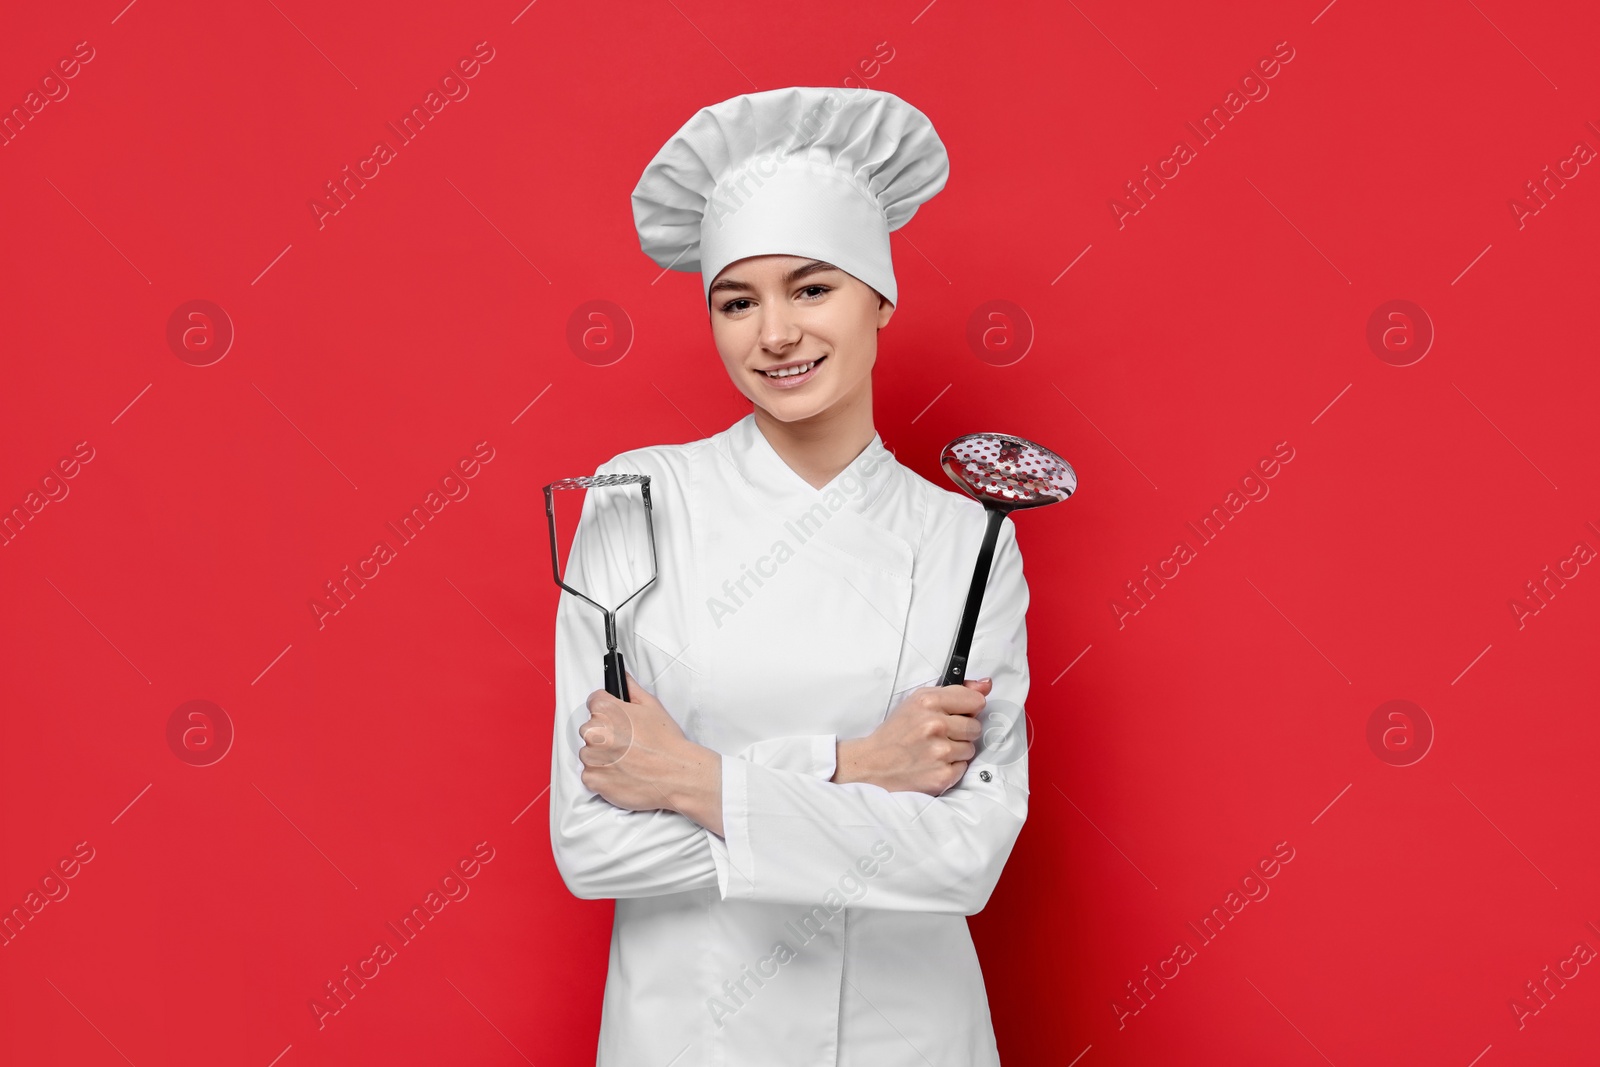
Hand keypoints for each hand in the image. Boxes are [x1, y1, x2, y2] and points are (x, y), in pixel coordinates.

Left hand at [578, 672, 722, 833]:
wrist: (676, 774)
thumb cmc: (666, 743)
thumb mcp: (652, 706)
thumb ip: (632, 689)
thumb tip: (623, 679)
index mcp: (606, 710)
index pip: (594, 702)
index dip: (608, 711)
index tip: (617, 720)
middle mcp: (595, 733)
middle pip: (590, 729)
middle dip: (604, 734)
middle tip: (626, 743)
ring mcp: (592, 757)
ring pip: (589, 752)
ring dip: (602, 756)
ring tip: (626, 760)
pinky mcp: (593, 779)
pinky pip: (590, 774)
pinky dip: (602, 776)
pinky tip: (622, 773)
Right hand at [832, 678, 990, 795]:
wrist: (872, 764)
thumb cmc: (896, 732)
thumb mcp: (918, 701)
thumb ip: (956, 691)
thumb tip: (986, 685)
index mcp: (928, 702)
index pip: (976, 701)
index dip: (968, 709)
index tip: (957, 714)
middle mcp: (935, 725)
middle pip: (976, 726)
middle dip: (962, 731)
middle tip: (939, 735)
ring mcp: (940, 752)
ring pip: (971, 748)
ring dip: (956, 751)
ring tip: (933, 750)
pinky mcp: (942, 775)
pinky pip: (963, 768)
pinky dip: (950, 767)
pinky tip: (933, 764)